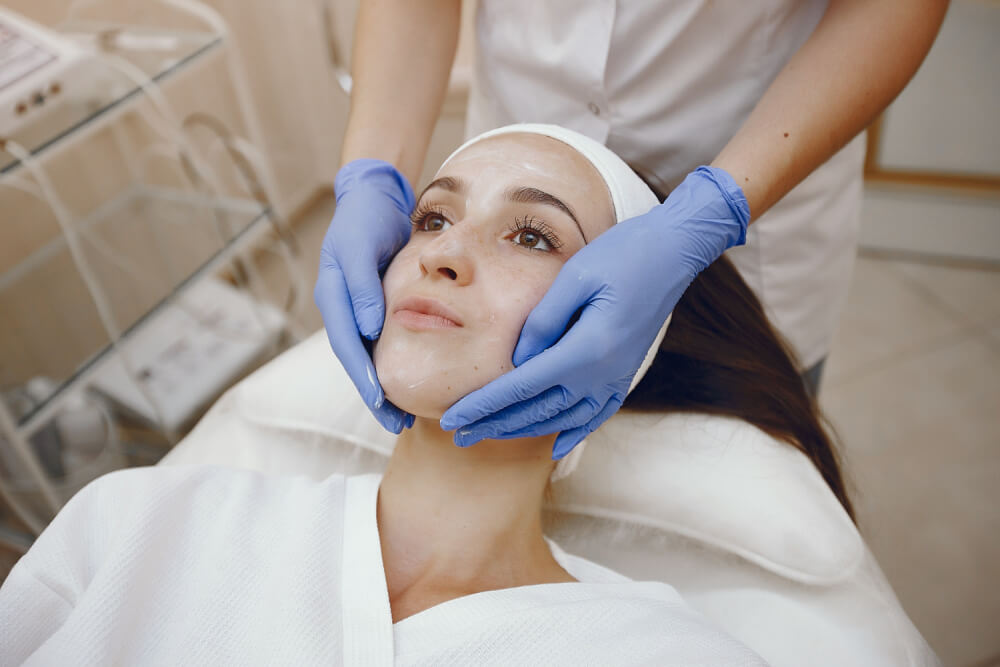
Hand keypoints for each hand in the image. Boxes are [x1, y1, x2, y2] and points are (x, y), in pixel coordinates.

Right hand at [314, 159, 415, 432]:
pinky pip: (380, 343)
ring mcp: (356, 309)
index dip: (362, 375)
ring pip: (367, 356)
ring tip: (402, 417)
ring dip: (382, 387)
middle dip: (373, 394)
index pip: (347, 344)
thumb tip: (369, 328)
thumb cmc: (366, 219)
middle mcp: (342, 308)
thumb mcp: (363, 247)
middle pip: (356, 359)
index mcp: (334, 296)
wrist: (373, 199)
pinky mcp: (373, 307)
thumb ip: (364, 286)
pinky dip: (391, 365)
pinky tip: (407, 383)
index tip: (380, 399)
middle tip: (395, 423)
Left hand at [440, 166, 749, 457]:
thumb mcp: (574, 277)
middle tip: (458, 436)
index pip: (520, 388)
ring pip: (561, 419)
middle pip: (535, 411)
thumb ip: (542, 321)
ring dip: (522, 431)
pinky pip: (595, 415)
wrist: (674, 253)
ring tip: (489, 435)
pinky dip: (573, 433)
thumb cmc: (623, 255)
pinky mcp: (624, 375)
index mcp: (585, 351)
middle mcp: (601, 375)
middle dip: (492, 425)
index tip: (452, 419)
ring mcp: (615, 379)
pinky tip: (556, 446)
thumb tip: (517, 358)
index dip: (483, 406)